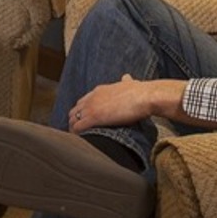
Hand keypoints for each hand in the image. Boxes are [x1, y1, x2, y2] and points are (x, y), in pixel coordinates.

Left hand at [67, 75, 186, 132]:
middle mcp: (92, 97)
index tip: (83, 120)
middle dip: (75, 121)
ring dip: (74, 129)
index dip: (81, 112)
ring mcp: (91, 107)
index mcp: (99, 91)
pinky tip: (79, 140)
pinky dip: (76, 134)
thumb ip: (125, 81)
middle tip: (79, 132)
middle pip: (74, 111)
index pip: (82, 102)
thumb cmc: (139, 91)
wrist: (143, 96)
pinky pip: (77, 127)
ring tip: (78, 139)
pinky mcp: (93, 117)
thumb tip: (127, 77)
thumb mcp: (129, 83)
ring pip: (73, 119)